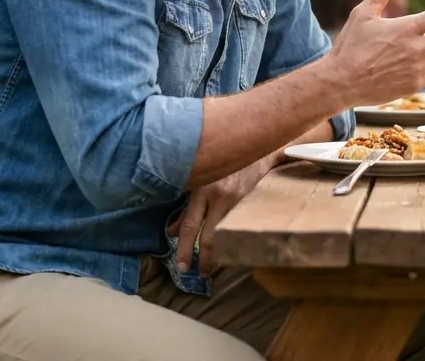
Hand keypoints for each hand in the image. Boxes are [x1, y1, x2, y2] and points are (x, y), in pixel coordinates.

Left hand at [168, 156, 273, 276]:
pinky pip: (234, 224)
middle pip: (208, 235)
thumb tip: (171, 232)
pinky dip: (228, 238)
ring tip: (211, 267)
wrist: (254, 149)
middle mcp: (218, 196)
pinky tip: (226, 249)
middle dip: (202, 258)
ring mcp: (235, 199)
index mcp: (201, 190)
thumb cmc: (221, 165)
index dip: (184, 248)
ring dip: (216, 252)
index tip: (182, 267)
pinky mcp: (248, 200)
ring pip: (223, 232)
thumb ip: (186, 208)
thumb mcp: (199, 182)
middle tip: (199, 274)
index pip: (190, 226)